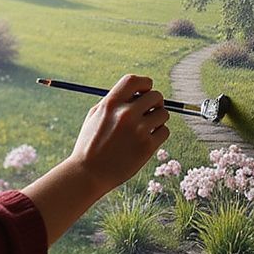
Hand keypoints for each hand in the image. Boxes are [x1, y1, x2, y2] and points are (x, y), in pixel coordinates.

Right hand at [69, 74, 169, 194]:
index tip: (145, 90)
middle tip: (150, 110)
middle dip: (155, 102)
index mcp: (111, 103)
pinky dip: (159, 133)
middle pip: (155, 96)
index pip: (135, 80)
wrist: (89, 173)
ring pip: (163, 114)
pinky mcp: (147, 147)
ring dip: (158, 118)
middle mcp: (126, 114)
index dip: (144, 83)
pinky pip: (165, 131)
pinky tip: (148, 138)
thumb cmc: (90, 144)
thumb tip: (135, 93)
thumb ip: (114, 102)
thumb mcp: (95, 115)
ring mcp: (138, 130)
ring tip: (148, 126)